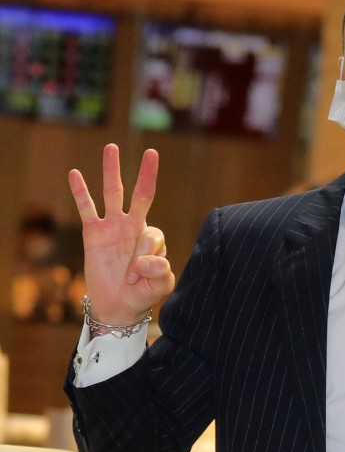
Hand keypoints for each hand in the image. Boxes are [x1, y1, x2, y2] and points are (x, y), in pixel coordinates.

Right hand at [68, 144, 174, 324]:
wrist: (118, 304)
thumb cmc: (143, 293)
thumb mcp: (160, 286)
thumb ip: (161, 273)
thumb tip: (146, 260)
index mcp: (153, 238)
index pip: (151, 236)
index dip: (143, 258)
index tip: (135, 276)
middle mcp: (134, 226)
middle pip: (141, 194)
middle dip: (146, 174)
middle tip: (152, 153)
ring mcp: (113, 226)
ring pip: (113, 193)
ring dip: (113, 171)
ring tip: (111, 147)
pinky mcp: (93, 232)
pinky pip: (86, 208)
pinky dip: (81, 191)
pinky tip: (75, 174)